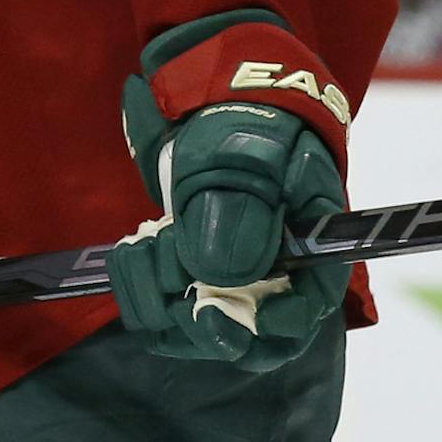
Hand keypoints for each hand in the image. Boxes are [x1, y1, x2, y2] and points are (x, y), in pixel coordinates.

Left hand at [107, 81, 347, 369]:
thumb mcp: (244, 158)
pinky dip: (138, 287)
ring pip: (190, 328)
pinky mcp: (182, 277)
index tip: (214, 312)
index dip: (262, 329)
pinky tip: (131, 252)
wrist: (207, 102)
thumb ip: (238, 212)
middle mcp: (270, 282)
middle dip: (190, 308)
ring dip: (157, 295)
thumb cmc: (243, 127)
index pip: (300, 317)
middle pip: (239, 338)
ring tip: (144, 244)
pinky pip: (157, 310)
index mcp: (309, 256)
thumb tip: (219, 274)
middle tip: (161, 253)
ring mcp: (224, 283)